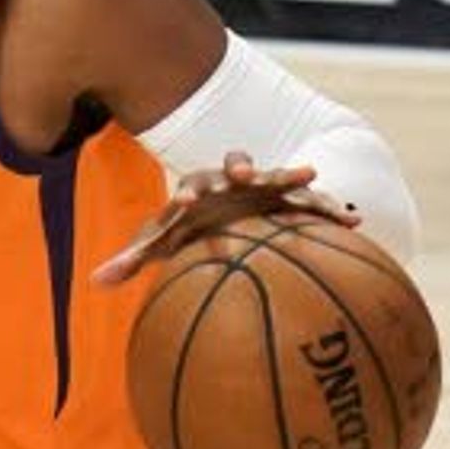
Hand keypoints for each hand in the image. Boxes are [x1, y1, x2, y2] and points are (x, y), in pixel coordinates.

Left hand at [91, 153, 358, 286]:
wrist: (224, 207)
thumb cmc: (189, 226)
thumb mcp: (163, 241)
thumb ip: (134, 259)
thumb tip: (95, 282)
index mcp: (200, 188)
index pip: (192, 185)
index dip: (189, 189)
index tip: (185, 197)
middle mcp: (233, 180)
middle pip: (237, 166)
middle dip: (239, 167)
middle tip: (243, 174)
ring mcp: (265, 186)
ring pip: (279, 176)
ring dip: (290, 175)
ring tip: (310, 173)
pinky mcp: (292, 198)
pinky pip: (314, 202)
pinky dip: (331, 208)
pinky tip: (353, 223)